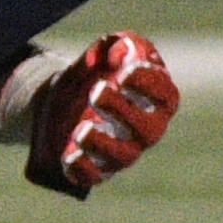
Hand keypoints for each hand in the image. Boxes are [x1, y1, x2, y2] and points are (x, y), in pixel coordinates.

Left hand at [26, 32, 178, 197]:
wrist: (56, 104)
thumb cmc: (90, 78)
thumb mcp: (97, 56)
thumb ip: (112, 46)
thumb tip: (121, 50)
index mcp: (153, 100)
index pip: (166, 97)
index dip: (149, 85)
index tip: (124, 72)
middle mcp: (144, 130)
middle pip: (149, 130)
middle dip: (124, 111)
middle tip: (96, 92)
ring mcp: (121, 152)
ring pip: (124, 157)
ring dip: (102, 143)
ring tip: (81, 128)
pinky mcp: (95, 169)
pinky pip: (94, 177)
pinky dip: (82, 168)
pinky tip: (68, 154)